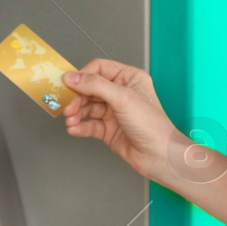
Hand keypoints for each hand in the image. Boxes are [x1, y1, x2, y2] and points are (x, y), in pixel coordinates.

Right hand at [61, 59, 180, 179]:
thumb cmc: (152, 124)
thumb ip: (95, 85)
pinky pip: (89, 124)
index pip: (100, 69)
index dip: (83, 76)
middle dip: (77, 98)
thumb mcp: (122, 98)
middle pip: (90, 89)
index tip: (68, 84)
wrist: (159, 155)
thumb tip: (72, 77)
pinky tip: (74, 129)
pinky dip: (80, 126)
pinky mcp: (109, 130)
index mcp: (129, 79)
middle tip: (68, 107)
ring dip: (76, 113)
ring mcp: (115, 112)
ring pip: (88, 107)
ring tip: (70, 120)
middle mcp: (121, 94)